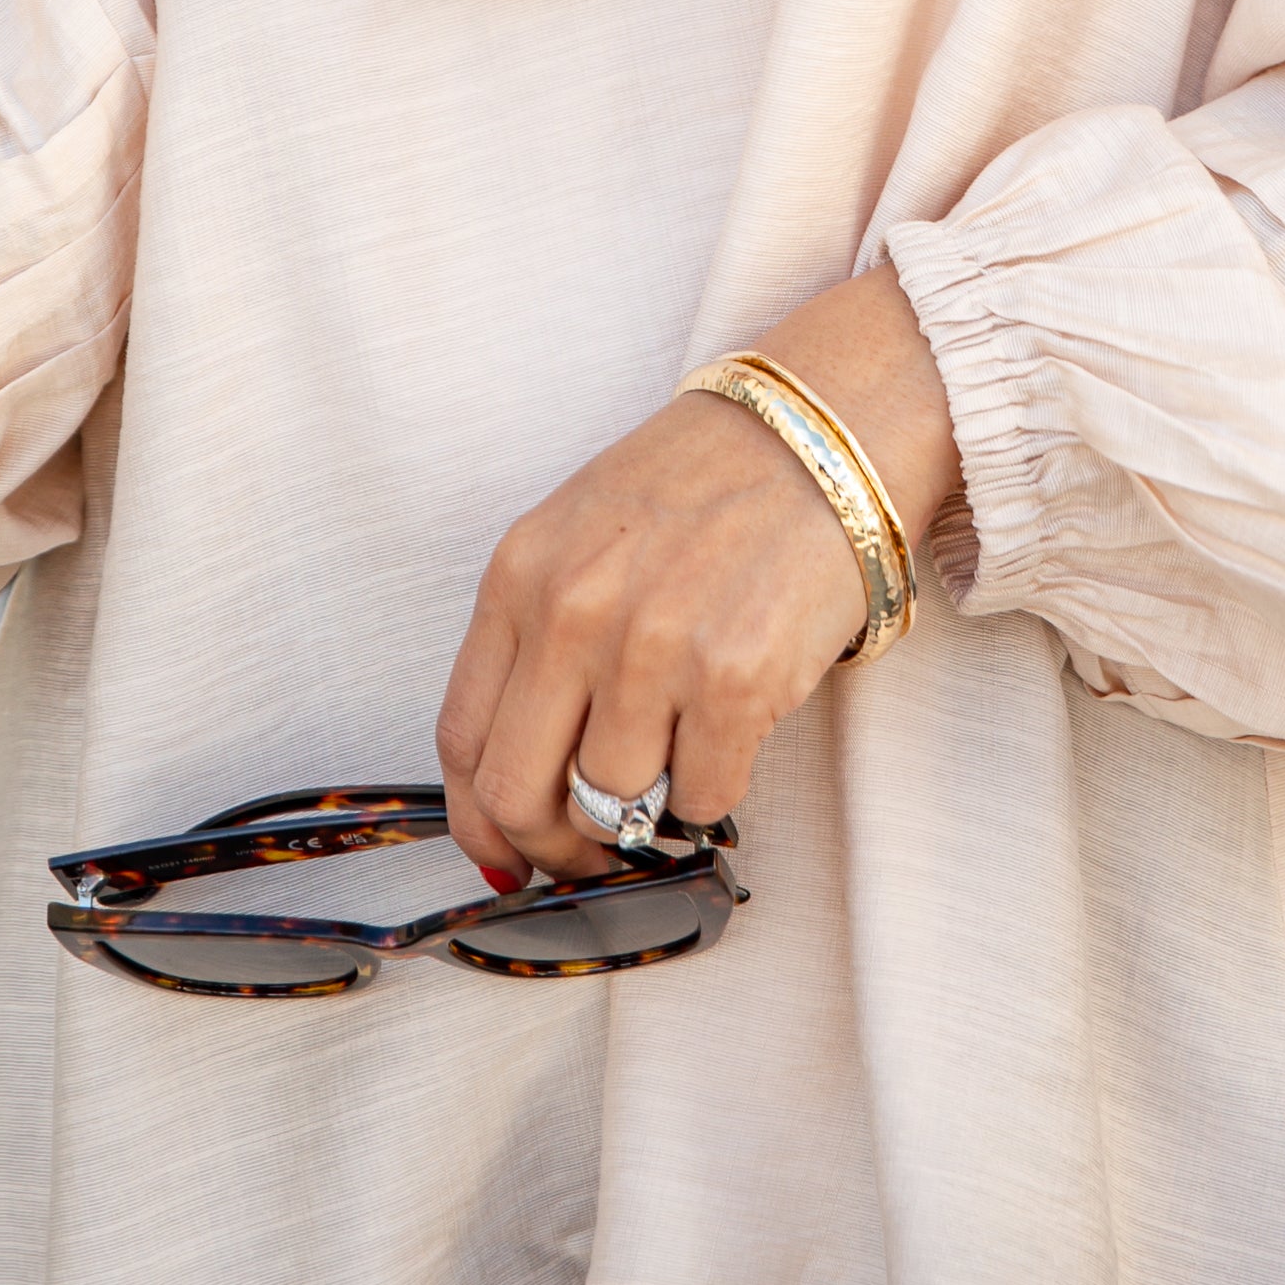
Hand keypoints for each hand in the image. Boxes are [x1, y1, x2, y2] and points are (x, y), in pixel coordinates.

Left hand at [434, 266, 962, 885]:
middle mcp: (573, 614)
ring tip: (679, 767)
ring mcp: (652, 650)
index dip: (480, 820)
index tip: (505, 853)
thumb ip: (539, 640)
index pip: (463, 739)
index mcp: (520, 576)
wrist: (821, 431)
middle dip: (553, 846)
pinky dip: (713, 799)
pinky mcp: (737, 681)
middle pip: (520, 792)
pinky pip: (702, 800)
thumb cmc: (705, 484)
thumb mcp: (583, 535)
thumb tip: (522, 777)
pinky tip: (728, 746)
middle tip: (590, 852)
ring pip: (612, 806)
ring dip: (645, 815)